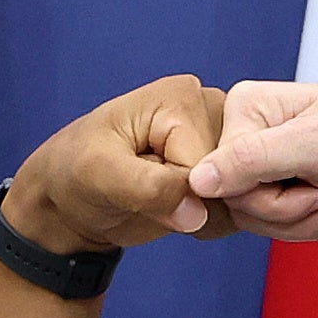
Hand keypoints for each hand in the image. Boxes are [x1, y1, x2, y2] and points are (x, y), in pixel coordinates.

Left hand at [4, 76, 232, 253]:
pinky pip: (242, 204)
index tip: (144, 190)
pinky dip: (215, 220)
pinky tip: (181, 212)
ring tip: (166, 205)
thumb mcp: (98, 175)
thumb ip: (147, 188)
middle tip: (155, 200)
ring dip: (209, 214)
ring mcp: (220, 140)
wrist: (72, 197)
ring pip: (245, 192)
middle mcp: (210, 110)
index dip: (183, 191)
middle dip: (200, 202)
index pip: (211, 159)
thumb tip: (195, 211)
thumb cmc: (75, 173)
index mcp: (181, 96)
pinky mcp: (224, 167)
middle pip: (236, 173)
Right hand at [184, 78, 317, 241]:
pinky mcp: (271, 186)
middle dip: (291, 212)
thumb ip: (253, 159)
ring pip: (254, 219)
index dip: (269, 199)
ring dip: (302, 220)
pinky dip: (306, 224)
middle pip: (238, 203)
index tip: (314, 187)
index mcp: (245, 108)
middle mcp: (242, 134)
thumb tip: (196, 180)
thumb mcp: (316, 144)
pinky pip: (270, 224)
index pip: (223, 179)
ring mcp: (256, 163)